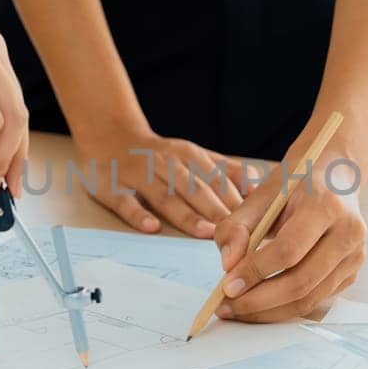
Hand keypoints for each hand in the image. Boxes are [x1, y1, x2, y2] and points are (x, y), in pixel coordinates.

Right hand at [76, 129, 245, 237]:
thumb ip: (226, 170)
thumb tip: (258, 187)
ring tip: (207, 232)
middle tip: (238, 233)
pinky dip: (139, 214)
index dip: (236, 199)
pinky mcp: (112, 187)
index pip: (216, 178)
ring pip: (165, 196)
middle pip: (195, 189)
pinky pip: (126, 202)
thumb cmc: (160, 156)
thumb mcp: (195, 155)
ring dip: (187, 214)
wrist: (110, 135)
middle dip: (218, 210)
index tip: (255, 220)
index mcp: (189, 156)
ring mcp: (139, 175)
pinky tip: (152, 227)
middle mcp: (166, 163)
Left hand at [212, 154, 366, 321]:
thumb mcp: (261, 194)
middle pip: (300, 282)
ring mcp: (355, 256)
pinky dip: (285, 308)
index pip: (288, 250)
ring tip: (238, 309)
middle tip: (227, 306)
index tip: (227, 286)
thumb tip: (228, 266)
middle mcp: (348, 233)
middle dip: (258, 301)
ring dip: (269, 311)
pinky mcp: (352, 272)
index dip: (255, 271)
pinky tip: (261, 305)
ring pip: (309, 299)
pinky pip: (316, 300)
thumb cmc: (296, 184)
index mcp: (326, 206)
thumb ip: (237, 225)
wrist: (334, 177)